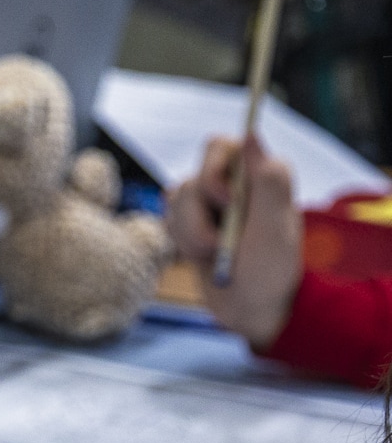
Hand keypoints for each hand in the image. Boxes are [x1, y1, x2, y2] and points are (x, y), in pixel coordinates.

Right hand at [167, 135, 302, 347]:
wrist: (252, 309)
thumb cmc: (271, 271)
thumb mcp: (275, 226)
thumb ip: (268, 179)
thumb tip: (250, 133)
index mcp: (258, 176)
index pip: (219, 146)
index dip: (214, 173)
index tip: (230, 203)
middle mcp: (231, 184)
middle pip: (191, 179)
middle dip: (198, 215)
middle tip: (219, 242)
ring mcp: (208, 206)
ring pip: (175, 202)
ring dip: (190, 235)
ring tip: (214, 255)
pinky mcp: (189, 225)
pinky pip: (167, 220)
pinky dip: (180, 242)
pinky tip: (199, 257)